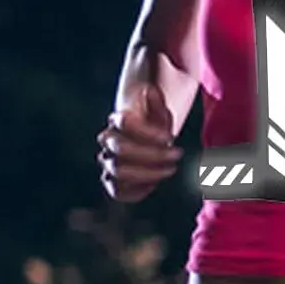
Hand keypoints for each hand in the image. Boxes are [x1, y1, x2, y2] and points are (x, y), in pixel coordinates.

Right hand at [96, 82, 181, 201]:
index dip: (148, 133)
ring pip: (118, 172)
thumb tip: (150, 92)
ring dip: (147, 173)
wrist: (146, 139)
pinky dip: (136, 191)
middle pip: (121, 150)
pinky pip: (117, 192)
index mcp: (117, 119)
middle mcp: (107, 141)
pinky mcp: (112, 181)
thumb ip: (156, 102)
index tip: (171, 137)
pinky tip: (155, 184)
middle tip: (177, 154)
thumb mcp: (160, 109)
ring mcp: (108, 162)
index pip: (125, 124)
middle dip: (152, 155)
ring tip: (170, 170)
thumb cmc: (154, 122)